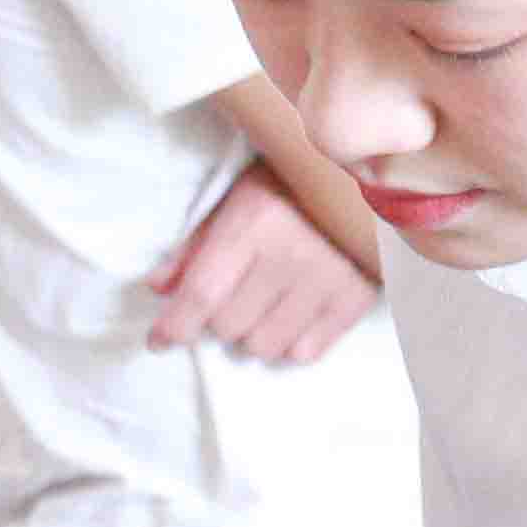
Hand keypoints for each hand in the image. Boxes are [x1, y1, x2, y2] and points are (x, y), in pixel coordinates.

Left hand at [141, 167, 375, 365]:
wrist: (368, 175)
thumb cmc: (291, 184)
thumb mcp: (236, 197)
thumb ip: (195, 244)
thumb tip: (158, 288)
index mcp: (252, 224)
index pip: (202, 293)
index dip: (173, 326)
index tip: (158, 340)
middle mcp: (289, 255)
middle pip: (228, 326)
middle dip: (216, 320)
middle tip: (230, 297)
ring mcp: (328, 279)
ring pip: (264, 346)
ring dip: (252, 336)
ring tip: (262, 308)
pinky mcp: (358, 296)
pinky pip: (306, 351)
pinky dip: (290, 344)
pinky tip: (291, 317)